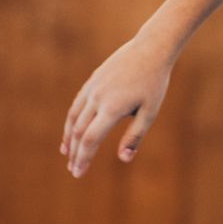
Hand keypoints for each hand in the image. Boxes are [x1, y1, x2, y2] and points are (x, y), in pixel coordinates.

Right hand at [61, 35, 173, 177]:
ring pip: (74, 118)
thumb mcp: (150, 112)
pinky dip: (71, 121)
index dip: (83, 158)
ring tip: (68, 155)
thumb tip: (124, 159)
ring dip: (70, 139)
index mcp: (112, 108)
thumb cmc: (154, 84)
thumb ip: (135, 136)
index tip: (78, 173)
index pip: (91, 139)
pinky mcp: (91, 82)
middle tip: (74, 171)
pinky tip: (72, 132)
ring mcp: (91, 89)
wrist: (149, 50)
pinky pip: (76, 106)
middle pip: (79, 132)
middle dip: (76, 153)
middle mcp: (97, 98)